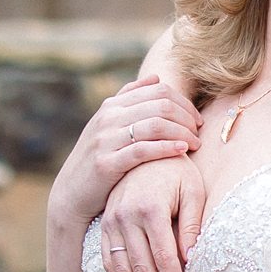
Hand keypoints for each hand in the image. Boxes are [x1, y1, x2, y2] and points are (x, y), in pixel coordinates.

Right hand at [51, 77, 199, 271]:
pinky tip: (182, 151)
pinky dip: (167, 148)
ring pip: (155, 125)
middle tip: (199, 132)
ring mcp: (105, 139)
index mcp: (112, 105)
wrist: (71, 193)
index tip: (197, 119)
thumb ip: (130, 100)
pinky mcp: (106, 163)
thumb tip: (156, 78)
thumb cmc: (99, 158)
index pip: (159, 91)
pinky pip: (143, 150)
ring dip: (182, 133)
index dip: (184, 103)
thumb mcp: (109, 125)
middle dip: (186, 118)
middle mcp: (108, 118)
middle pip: (161, 105)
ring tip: (195, 144)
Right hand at [100, 152, 206, 271]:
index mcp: (149, 208)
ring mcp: (110, 223)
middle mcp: (125, 217)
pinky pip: (110, 263)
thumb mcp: (193, 191)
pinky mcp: (104, 227)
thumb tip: (190, 261)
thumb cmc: (178, 172)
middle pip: (142, 271)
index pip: (165, 259)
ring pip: (123, 271)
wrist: (146, 153)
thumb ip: (192, 225)